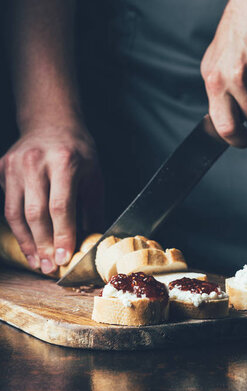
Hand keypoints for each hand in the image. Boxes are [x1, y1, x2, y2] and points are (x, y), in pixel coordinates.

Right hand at [0, 122, 102, 273]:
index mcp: (64, 161)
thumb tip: (92, 244)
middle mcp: (36, 162)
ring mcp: (15, 165)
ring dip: (27, 242)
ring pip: (15, 213)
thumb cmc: (77, 152)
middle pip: (35, 213)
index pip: (60, 205)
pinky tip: (27, 244)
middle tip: (49, 268)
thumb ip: (92, 209)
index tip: (63, 258)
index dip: (62, 235)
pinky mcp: (1, 168)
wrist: (51, 123)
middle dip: (43, 244)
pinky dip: (16, 228)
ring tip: (37, 262)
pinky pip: (6, 204)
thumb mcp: (93, 175)